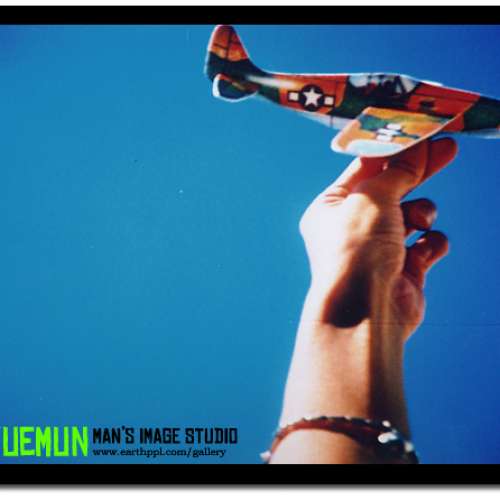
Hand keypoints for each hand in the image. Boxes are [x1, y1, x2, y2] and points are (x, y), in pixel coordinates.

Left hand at [299, 138, 456, 339]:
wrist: (364, 308)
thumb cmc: (355, 248)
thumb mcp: (372, 196)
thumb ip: (398, 171)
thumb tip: (418, 148)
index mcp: (331, 208)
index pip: (365, 169)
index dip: (394, 150)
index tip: (422, 133)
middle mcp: (352, 228)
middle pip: (392, 188)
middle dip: (419, 170)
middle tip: (448, 148)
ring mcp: (379, 250)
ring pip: (413, 216)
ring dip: (421, 214)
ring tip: (415, 222)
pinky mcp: (404, 270)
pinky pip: (427, 246)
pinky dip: (430, 245)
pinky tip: (421, 252)